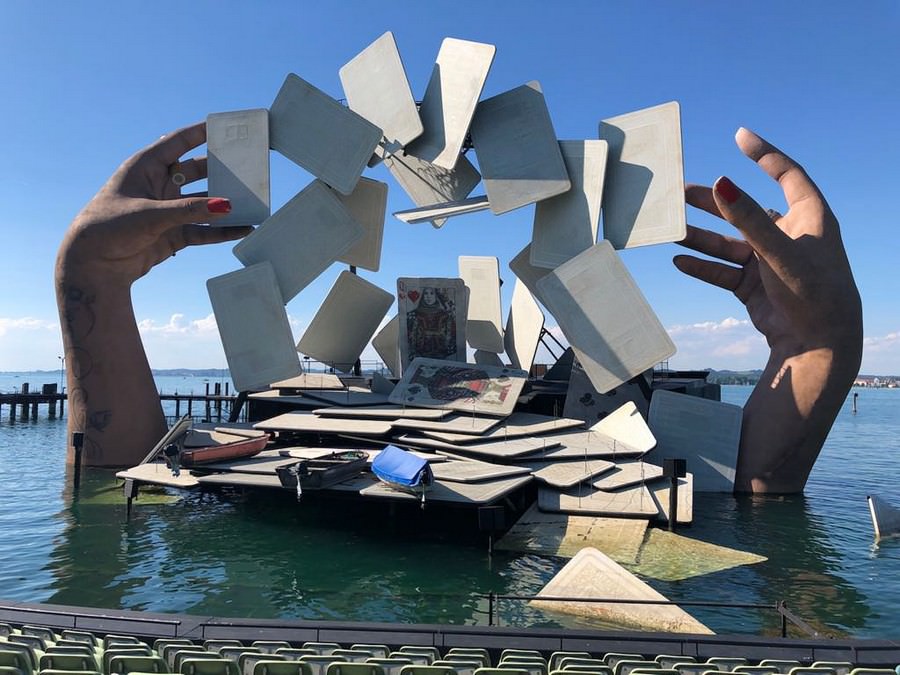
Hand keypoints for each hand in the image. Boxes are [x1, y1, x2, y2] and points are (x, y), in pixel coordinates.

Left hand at [57, 122, 250, 287]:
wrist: (94, 266)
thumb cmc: (110, 228)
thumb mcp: (151, 214)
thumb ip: (191, 210)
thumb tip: (228, 205)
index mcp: (145, 168)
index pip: (177, 144)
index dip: (199, 133)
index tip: (224, 127)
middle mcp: (159, 186)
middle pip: (197, 172)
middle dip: (220, 169)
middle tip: (246, 164)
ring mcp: (168, 211)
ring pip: (204, 203)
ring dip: (225, 203)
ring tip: (251, 200)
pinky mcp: (174, 234)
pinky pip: (204, 230)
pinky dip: (222, 230)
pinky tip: (242, 229)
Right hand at [673, 127, 860, 357]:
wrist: (818, 345)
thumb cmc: (814, 292)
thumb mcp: (780, 252)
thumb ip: (748, 219)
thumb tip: (720, 183)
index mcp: (809, 218)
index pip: (786, 175)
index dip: (764, 155)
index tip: (740, 136)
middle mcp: (788, 237)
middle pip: (745, 210)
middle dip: (714, 202)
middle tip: (681, 192)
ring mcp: (769, 263)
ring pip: (728, 243)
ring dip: (701, 237)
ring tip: (671, 230)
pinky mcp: (754, 288)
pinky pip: (723, 272)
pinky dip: (702, 267)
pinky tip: (680, 261)